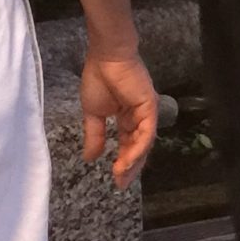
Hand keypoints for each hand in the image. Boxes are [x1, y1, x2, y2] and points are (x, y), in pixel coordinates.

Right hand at [80, 50, 158, 189]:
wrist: (105, 56)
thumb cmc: (99, 77)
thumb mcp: (93, 113)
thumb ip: (95, 136)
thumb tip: (89, 158)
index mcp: (127, 116)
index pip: (129, 143)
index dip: (123, 161)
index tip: (116, 179)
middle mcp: (139, 116)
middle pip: (138, 147)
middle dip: (130, 166)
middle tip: (120, 183)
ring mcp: (146, 112)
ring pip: (143, 143)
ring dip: (132, 161)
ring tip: (120, 175)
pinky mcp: (150, 107)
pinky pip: (145, 134)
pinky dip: (137, 149)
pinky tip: (126, 162)